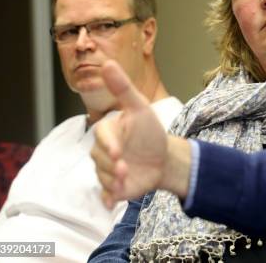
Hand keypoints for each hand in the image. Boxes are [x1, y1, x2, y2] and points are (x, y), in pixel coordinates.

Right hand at [91, 60, 190, 207]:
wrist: (165, 158)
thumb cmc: (150, 131)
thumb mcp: (140, 108)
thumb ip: (123, 88)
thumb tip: (108, 62)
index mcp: (108, 131)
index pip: (101, 137)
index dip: (108, 145)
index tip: (118, 151)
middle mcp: (103, 151)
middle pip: (100, 160)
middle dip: (113, 166)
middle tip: (127, 168)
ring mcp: (107, 169)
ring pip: (103, 177)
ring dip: (114, 181)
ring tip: (127, 179)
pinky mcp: (113, 187)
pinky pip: (104, 194)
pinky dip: (107, 199)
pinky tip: (111, 203)